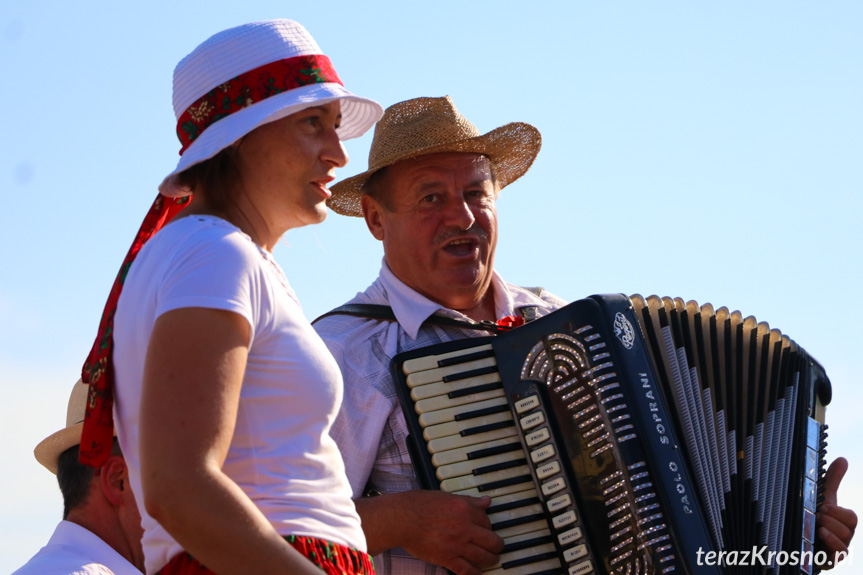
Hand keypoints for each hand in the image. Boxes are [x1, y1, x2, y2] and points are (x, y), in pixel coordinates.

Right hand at [358, 490, 503, 574]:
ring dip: (491, 560)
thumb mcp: (446, 496)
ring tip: (492, 560)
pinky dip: (475, 573)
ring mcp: (457, 544)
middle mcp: (464, 527)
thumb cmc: (418, 505)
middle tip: (497, 547)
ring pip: (484, 556)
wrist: (401, 519)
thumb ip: (468, 501)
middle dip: (497, 545)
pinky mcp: (447, 558)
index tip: (487, 529)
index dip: (489, 526)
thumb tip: (486, 502)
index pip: (487, 520)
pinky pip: (467, 569)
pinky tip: (478, 573)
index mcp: (464, 509)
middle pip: (492, 540)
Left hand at [816, 458, 856, 568]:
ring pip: (843, 544)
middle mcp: (844, 537)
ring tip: (817, 525)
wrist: (798, 538)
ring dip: (829, 531)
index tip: (823, 506)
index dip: (838, 511)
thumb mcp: (822, 497)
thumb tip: (843, 459)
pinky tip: (820, 536)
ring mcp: (836, 551)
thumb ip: (832, 480)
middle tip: (818, 514)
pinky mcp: (828, 561)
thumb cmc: (815, 516)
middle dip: (833, 520)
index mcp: (844, 522)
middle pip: (849, 530)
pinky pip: (835, 558)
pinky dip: (829, 547)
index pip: (851, 517)